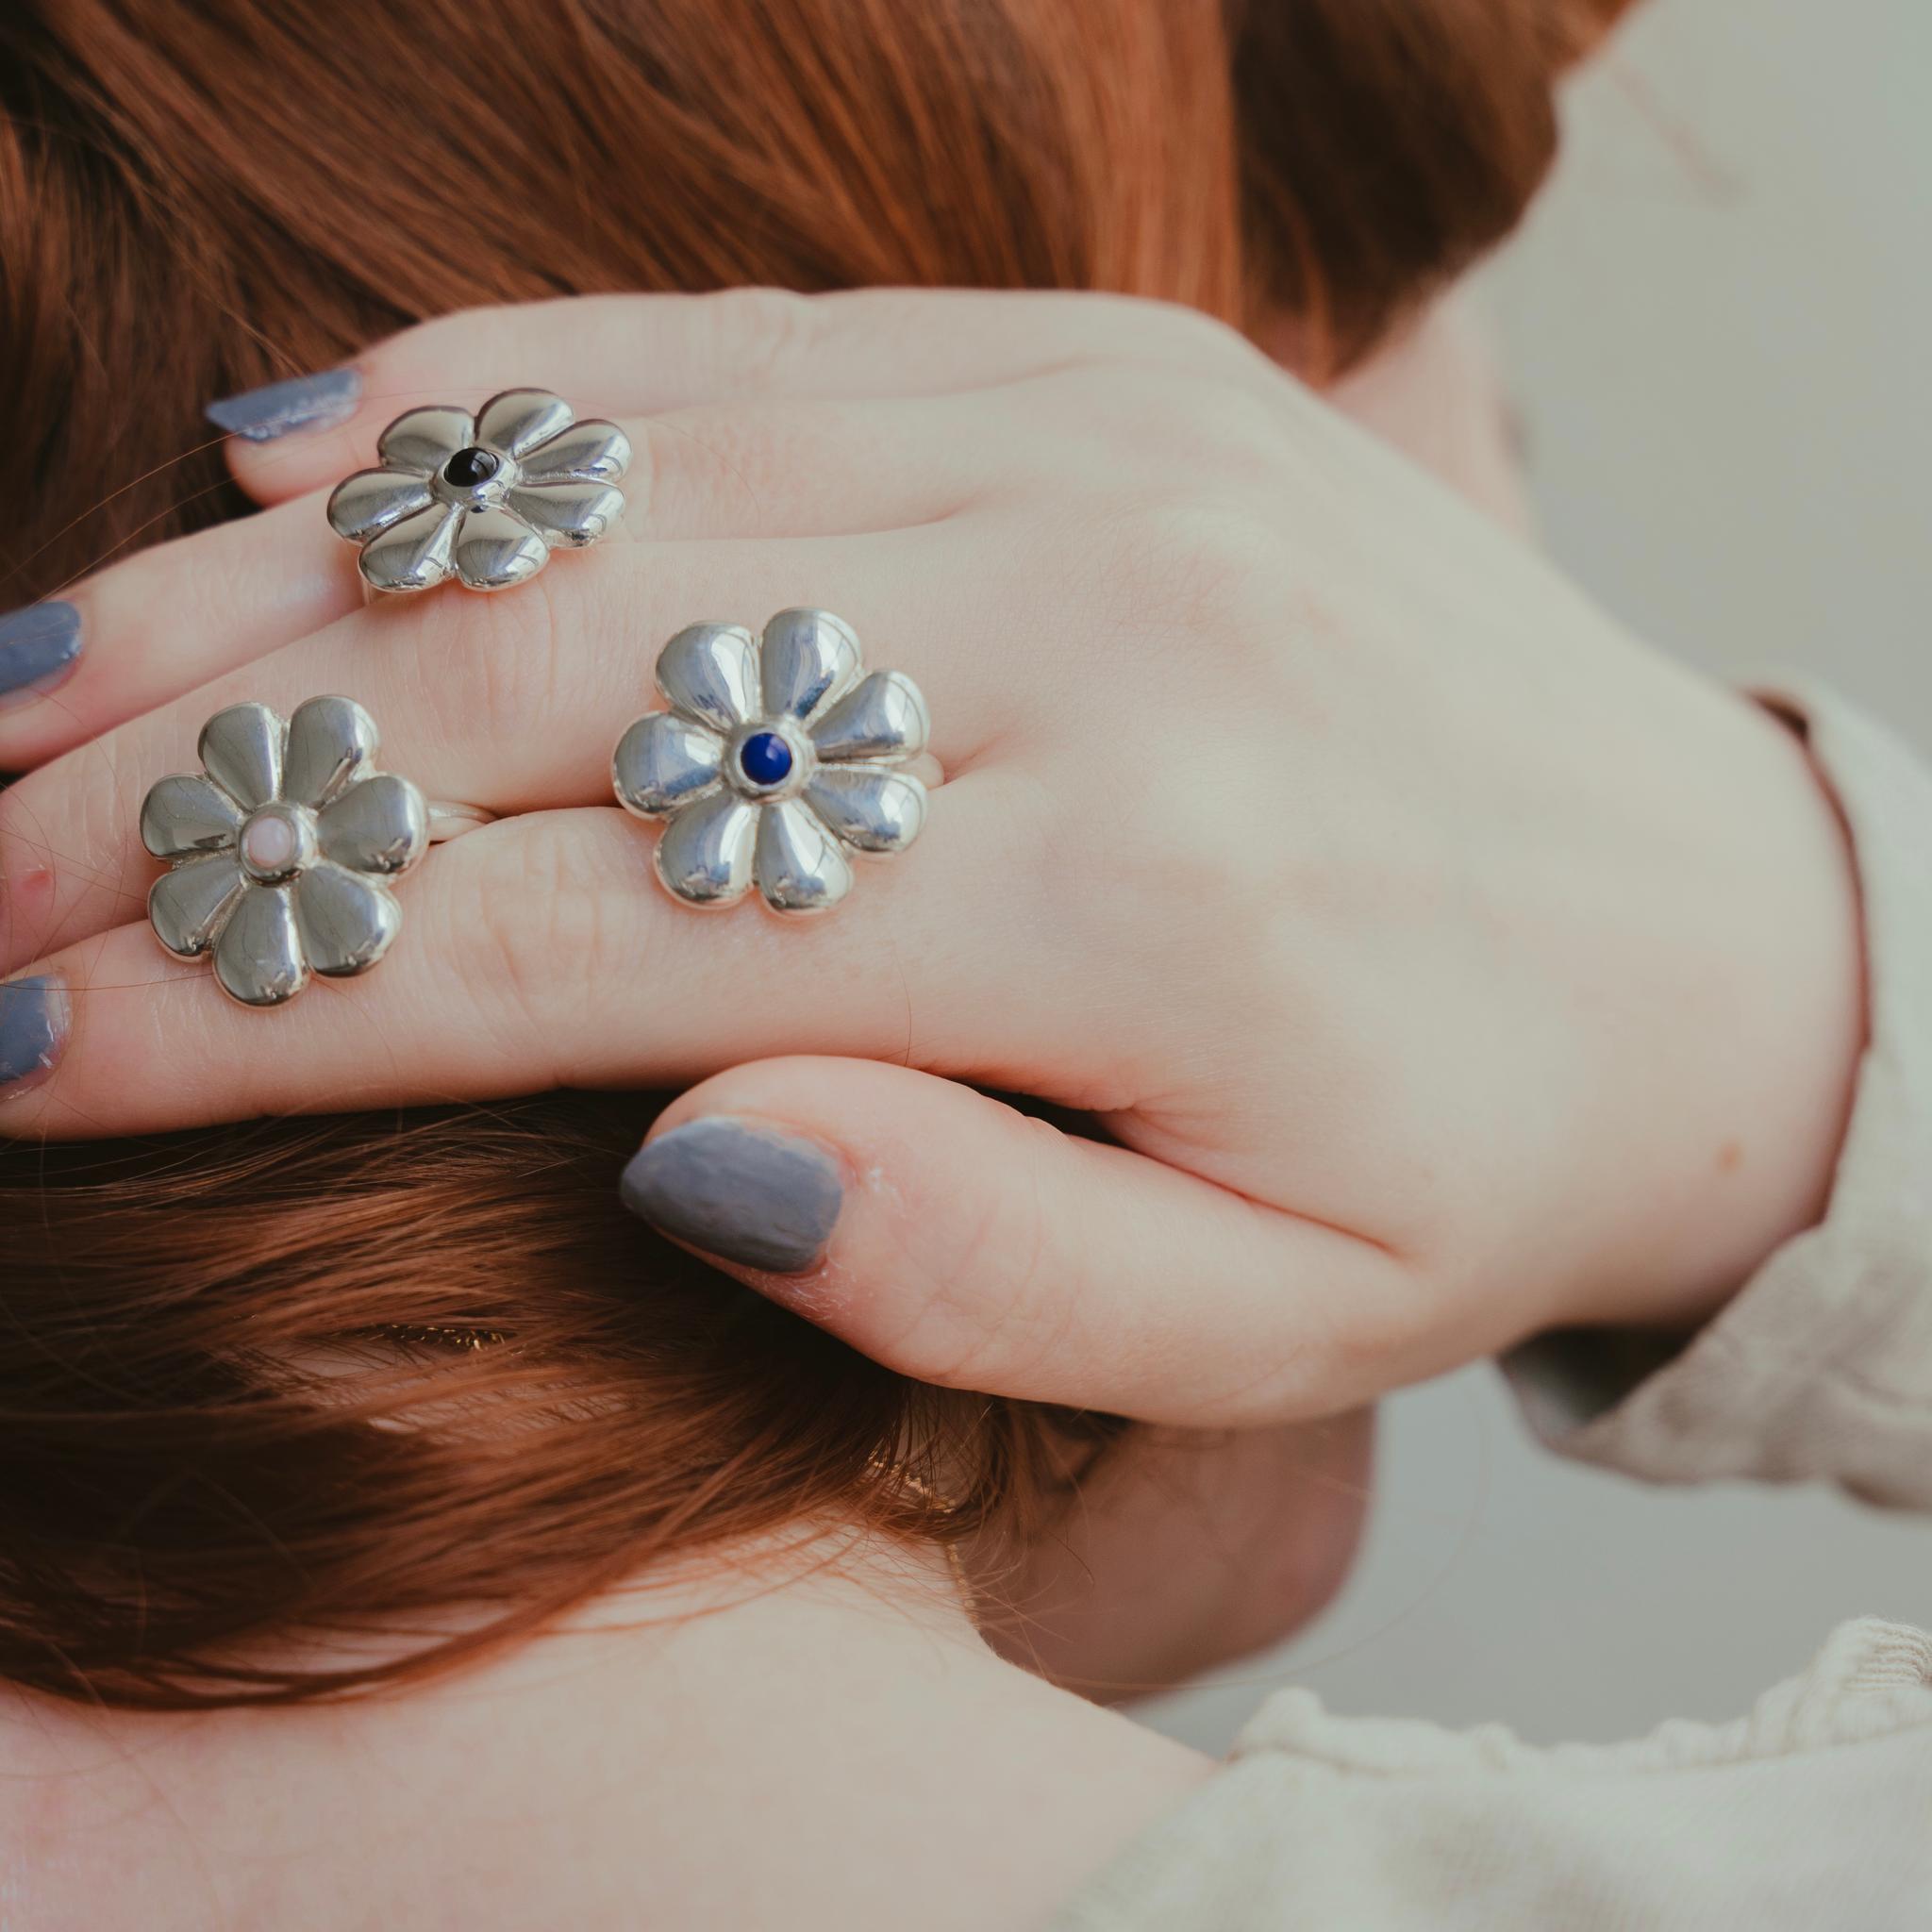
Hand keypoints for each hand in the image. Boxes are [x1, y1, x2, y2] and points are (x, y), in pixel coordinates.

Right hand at [0, 288, 1862, 1424]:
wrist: (1692, 922)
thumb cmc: (1467, 1152)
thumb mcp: (1264, 1320)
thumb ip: (971, 1260)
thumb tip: (664, 1152)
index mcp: (1131, 905)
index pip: (571, 946)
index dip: (254, 1012)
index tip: (26, 1060)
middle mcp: (1096, 620)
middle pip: (525, 689)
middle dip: (190, 801)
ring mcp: (1094, 443)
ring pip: (582, 481)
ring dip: (264, 588)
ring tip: (31, 689)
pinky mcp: (1100, 361)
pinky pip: (723, 339)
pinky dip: (482, 396)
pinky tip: (285, 458)